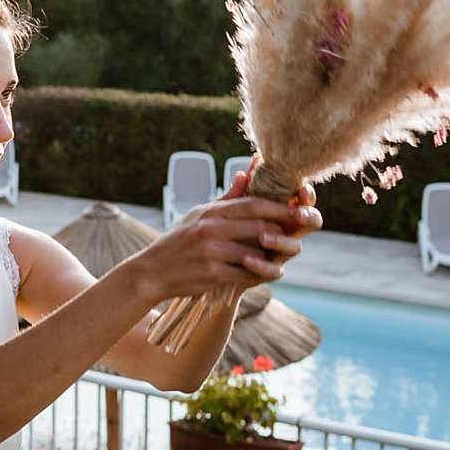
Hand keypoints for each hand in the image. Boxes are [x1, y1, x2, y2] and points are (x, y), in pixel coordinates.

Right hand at [146, 188, 317, 300]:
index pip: (254, 204)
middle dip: (282, 233)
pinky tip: (262, 274)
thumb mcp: (197, 215)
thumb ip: (226, 198)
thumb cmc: (178, 242)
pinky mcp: (211, 274)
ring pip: (256, 253)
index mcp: (210, 212)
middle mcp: (211, 229)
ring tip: (281, 258)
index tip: (298, 210)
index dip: (280, 208)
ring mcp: (211, 252)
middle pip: (260, 228)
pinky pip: (245, 274)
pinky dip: (258, 275)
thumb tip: (246, 173)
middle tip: (296, 236)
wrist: (151, 272)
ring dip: (272, 258)